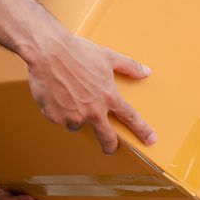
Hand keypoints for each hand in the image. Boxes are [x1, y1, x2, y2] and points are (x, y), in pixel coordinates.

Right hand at [23, 32, 157, 153]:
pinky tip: (56, 95)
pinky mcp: (56, 117)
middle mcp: (93, 111)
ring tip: (69, 97)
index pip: (130, 118)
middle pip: (107, 137)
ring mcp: (74, 116)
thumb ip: (128, 66)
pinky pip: (59, 119)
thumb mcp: (107, 56)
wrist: (48, 51)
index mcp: (108, 96)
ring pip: (78, 125)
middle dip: (111, 146)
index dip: (142, 130)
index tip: (150, 139)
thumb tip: (146, 71)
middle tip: (110, 148)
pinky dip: (58, 111)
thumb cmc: (77, 51)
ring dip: (77, 117)